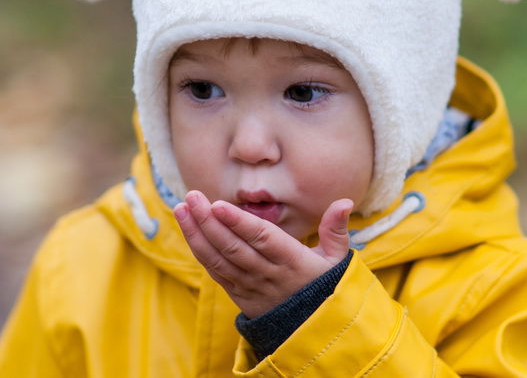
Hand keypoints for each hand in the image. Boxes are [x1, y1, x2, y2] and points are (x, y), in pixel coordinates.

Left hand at [173, 191, 352, 317]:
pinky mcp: (238, 294)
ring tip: (181, 208)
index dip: (239, 223)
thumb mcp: (337, 259)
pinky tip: (189, 229)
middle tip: (192, 196)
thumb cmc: (325, 285)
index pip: (262, 239)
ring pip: (219, 260)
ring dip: (197, 234)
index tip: (219, 204)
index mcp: (292, 261)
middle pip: (234, 247)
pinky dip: (200, 251)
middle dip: (209, 221)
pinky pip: (215, 273)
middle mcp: (268, 274)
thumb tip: (345, 201)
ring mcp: (250, 286)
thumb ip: (336, 228)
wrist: (313, 329)